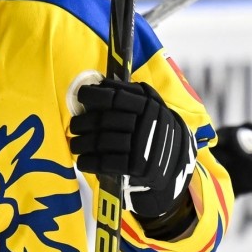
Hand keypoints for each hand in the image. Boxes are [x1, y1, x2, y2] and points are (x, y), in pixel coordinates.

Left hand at [70, 78, 196, 218]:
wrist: (177, 160)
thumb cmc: (157, 127)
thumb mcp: (152, 104)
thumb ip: (130, 93)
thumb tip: (100, 84)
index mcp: (147, 105)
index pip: (114, 97)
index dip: (94, 95)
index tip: (81, 95)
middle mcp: (144, 123)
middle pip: (103, 120)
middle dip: (83, 123)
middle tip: (74, 126)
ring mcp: (141, 146)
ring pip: (102, 142)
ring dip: (82, 144)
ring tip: (75, 145)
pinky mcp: (138, 167)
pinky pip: (107, 163)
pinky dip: (90, 162)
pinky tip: (83, 161)